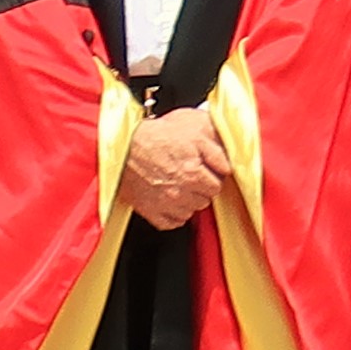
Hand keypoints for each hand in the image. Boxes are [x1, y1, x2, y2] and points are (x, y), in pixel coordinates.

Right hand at [118, 104, 228, 228]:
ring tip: (179, 184)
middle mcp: (180, 192)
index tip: (208, 169)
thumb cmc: (155, 134)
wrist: (120, 145)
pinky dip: (173, 214)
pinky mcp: (148, 211)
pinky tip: (170, 199)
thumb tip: (229, 162)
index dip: (214, 175)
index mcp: (193, 172)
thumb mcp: (193, 127)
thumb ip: (217, 145)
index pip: (218, 185)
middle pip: (205, 200)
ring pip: (190, 212)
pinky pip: (171, 222)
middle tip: (192, 173)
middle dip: (202, 187)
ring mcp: (164, 203)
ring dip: (189, 201)